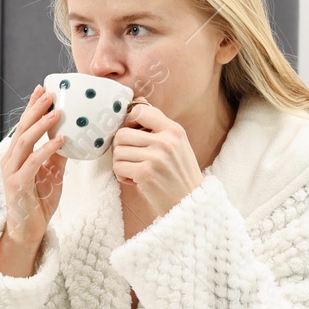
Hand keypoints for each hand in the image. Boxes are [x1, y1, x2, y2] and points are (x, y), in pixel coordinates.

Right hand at [0, 84, 66, 248]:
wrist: (28, 230)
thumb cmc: (39, 202)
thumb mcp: (52, 174)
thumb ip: (56, 155)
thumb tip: (69, 136)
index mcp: (16, 155)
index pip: (23, 126)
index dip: (32, 107)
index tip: (42, 89)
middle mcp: (10, 160)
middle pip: (22, 129)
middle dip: (36, 109)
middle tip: (49, 93)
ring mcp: (12, 171)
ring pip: (25, 141)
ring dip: (42, 125)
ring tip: (57, 112)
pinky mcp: (18, 184)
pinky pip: (33, 162)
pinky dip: (47, 149)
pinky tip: (60, 140)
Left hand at [110, 99, 201, 219]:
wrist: (191, 203)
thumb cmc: (179, 173)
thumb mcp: (177, 145)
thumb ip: (158, 127)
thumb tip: (134, 106)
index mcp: (174, 130)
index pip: (140, 111)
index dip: (129, 122)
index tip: (132, 134)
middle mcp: (166, 141)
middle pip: (122, 134)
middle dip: (121, 147)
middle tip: (132, 158)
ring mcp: (156, 157)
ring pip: (117, 151)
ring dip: (121, 163)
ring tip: (136, 170)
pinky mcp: (145, 173)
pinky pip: (118, 167)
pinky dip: (122, 175)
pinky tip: (135, 180)